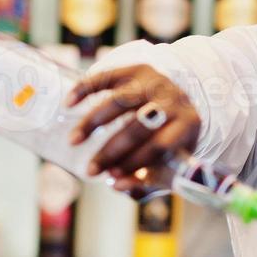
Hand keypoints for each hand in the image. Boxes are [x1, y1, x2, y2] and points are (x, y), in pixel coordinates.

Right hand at [67, 65, 200, 191]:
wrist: (179, 105)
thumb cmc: (170, 143)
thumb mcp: (168, 164)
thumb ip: (146, 181)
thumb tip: (117, 186)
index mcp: (188, 125)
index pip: (161, 145)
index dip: (136, 162)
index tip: (112, 177)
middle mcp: (174, 100)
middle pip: (140, 125)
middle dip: (113, 150)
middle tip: (91, 169)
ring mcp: (155, 82)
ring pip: (120, 100)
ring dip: (94, 122)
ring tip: (74, 141)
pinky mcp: (136, 70)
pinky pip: (107, 76)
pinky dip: (85, 88)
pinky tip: (69, 104)